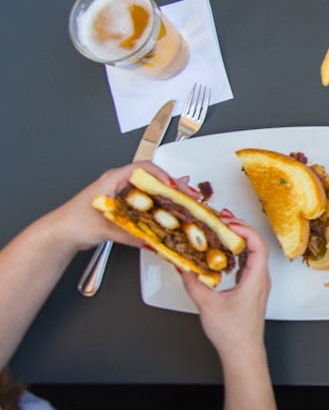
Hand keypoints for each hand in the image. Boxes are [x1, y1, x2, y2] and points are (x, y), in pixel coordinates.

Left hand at [42, 161, 174, 251]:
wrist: (58, 235)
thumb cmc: (73, 223)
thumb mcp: (105, 228)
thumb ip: (130, 235)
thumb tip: (152, 240)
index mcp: (114, 179)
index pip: (144, 169)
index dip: (162, 176)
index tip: (175, 188)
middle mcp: (119, 184)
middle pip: (152, 179)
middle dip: (173, 187)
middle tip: (188, 196)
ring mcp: (122, 194)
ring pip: (151, 191)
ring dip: (169, 197)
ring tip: (186, 202)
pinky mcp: (123, 206)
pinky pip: (146, 202)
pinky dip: (160, 206)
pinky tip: (170, 212)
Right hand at [180, 221, 270, 356]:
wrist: (242, 352)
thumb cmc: (233, 333)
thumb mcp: (208, 305)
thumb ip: (194, 284)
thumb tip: (183, 267)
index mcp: (256, 279)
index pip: (257, 245)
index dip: (244, 230)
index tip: (228, 223)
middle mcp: (261, 279)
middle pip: (256, 245)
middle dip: (240, 230)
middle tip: (222, 222)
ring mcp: (258, 284)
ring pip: (253, 254)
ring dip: (239, 241)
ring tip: (221, 232)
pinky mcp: (252, 289)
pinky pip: (248, 264)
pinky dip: (237, 254)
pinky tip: (223, 253)